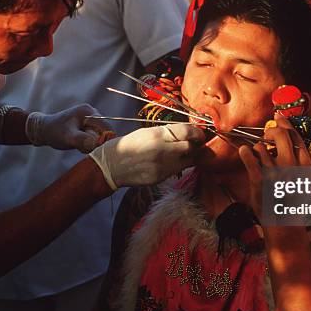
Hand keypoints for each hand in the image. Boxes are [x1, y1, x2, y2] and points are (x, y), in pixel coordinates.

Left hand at [26, 104, 113, 152]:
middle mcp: (92, 113)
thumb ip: (82, 139)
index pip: (106, 127)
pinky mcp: (88, 125)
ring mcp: (90, 119)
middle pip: (104, 131)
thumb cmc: (54, 132)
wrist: (43, 130)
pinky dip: (89, 142)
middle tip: (83, 147)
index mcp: (89, 112)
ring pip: (100, 135)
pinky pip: (95, 136)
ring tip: (78, 145)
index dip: (106, 139)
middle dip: (96, 142)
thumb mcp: (67, 137)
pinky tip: (79, 143)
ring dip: (92, 143)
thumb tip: (97, 144)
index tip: (97, 149)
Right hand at [88, 124, 204, 189]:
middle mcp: (162, 150)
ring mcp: (162, 166)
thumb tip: (188, 132)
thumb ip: (168, 133)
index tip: (199, 134)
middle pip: (191, 147)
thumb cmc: (130, 144)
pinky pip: (177, 170)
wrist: (111, 165)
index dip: (197, 133)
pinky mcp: (160, 177)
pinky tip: (172, 162)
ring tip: (183, 153)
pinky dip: (179, 165)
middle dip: (195, 145)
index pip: (187, 132)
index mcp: (158, 134)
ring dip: (189, 156)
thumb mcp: (148, 132)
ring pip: (188, 161)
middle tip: (195, 144)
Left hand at [239, 114, 310, 214]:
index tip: (280, 119)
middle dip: (272, 130)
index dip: (287, 125)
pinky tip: (244, 151)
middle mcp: (291, 167)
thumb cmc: (294, 205)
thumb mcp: (307, 183)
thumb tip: (292, 145)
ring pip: (261, 146)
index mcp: (305, 166)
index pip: (296, 137)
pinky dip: (245, 152)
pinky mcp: (259, 180)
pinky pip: (249, 157)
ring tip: (258, 157)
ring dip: (258, 148)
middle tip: (267, 134)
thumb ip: (302, 164)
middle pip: (280, 135)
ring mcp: (275, 172)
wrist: (285, 226)